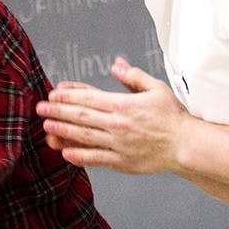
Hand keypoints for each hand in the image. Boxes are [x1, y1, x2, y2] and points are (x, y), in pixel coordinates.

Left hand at [36, 57, 191, 174]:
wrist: (187, 145)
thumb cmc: (173, 117)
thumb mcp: (155, 88)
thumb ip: (133, 77)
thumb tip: (116, 65)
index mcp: (124, 105)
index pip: (89, 98)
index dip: (68, 96)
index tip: (53, 94)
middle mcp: (118, 124)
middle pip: (81, 117)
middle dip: (58, 112)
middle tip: (40, 109)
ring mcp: (119, 145)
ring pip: (85, 137)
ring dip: (63, 132)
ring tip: (46, 128)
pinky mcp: (123, 162)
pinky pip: (97, 159)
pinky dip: (80, 156)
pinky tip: (66, 153)